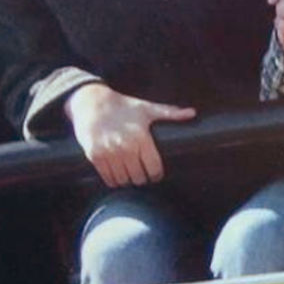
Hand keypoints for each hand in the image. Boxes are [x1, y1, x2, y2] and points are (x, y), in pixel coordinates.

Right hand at [65, 82, 195, 186]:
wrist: (92, 103)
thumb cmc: (123, 106)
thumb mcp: (146, 108)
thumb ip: (170, 112)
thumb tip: (192, 113)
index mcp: (141, 137)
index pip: (154, 168)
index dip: (157, 175)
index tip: (156, 175)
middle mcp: (125, 147)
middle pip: (139, 178)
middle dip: (142, 178)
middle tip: (142, 175)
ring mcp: (109, 153)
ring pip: (123, 181)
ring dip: (128, 180)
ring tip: (130, 174)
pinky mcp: (95, 156)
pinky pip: (108, 179)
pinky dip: (113, 180)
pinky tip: (117, 173)